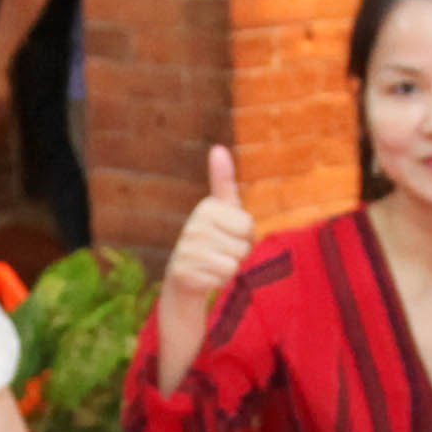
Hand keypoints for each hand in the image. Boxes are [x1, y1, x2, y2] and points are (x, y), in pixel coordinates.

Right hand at [153, 146, 258, 375]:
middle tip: (220, 253)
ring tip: (212, 265)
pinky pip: (221, 279)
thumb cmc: (211, 241)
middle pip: (243, 245)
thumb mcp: (222, 211)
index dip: (245, 235)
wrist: (184, 280)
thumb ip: (223, 181)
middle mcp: (193, 225)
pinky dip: (218, 283)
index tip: (229, 234)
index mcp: (206, 207)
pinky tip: (205, 278)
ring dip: (229, 269)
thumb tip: (218, 148)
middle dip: (238, 254)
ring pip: (234, 263)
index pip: (248, 224)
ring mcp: (186, 249)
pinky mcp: (184, 272)